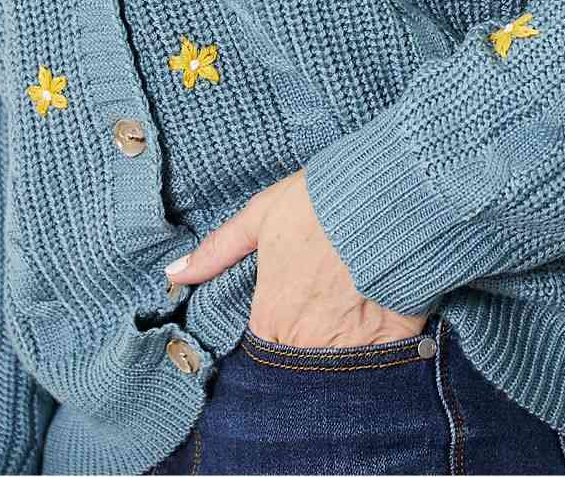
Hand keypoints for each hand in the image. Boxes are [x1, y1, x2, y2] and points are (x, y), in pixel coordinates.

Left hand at [164, 168, 427, 347]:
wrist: (387, 197)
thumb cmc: (321, 202)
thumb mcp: (262, 215)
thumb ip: (218, 250)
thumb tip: (175, 273)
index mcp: (271, 316)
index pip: (263, 346)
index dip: (277, 328)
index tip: (291, 309)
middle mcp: (304, 342)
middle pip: (299, 361)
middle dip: (307, 344)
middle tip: (323, 313)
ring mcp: (347, 349)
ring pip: (336, 369)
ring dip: (339, 351)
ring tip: (349, 318)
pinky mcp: (389, 347)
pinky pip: (378, 367)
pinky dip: (377, 354)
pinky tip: (379, 327)